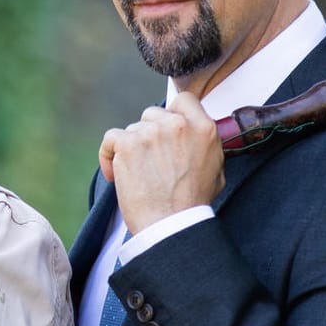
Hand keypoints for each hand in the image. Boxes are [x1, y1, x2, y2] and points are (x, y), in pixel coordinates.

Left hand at [98, 91, 224, 233]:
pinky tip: (114, 174)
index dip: (172, 114)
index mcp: (203, 128)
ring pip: (132, 128)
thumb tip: (197, 139)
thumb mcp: (216, 170)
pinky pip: (111, 139)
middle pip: (153, 114)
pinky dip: (108, 155)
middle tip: (150, 160)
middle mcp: (177, 124)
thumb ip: (206, 146)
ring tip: (137, 174)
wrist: (171, 224)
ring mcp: (151, 132)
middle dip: (149, 134)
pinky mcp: (127, 143)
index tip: (164, 128)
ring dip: (131, 148)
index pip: (183, 100)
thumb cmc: (192, 204)